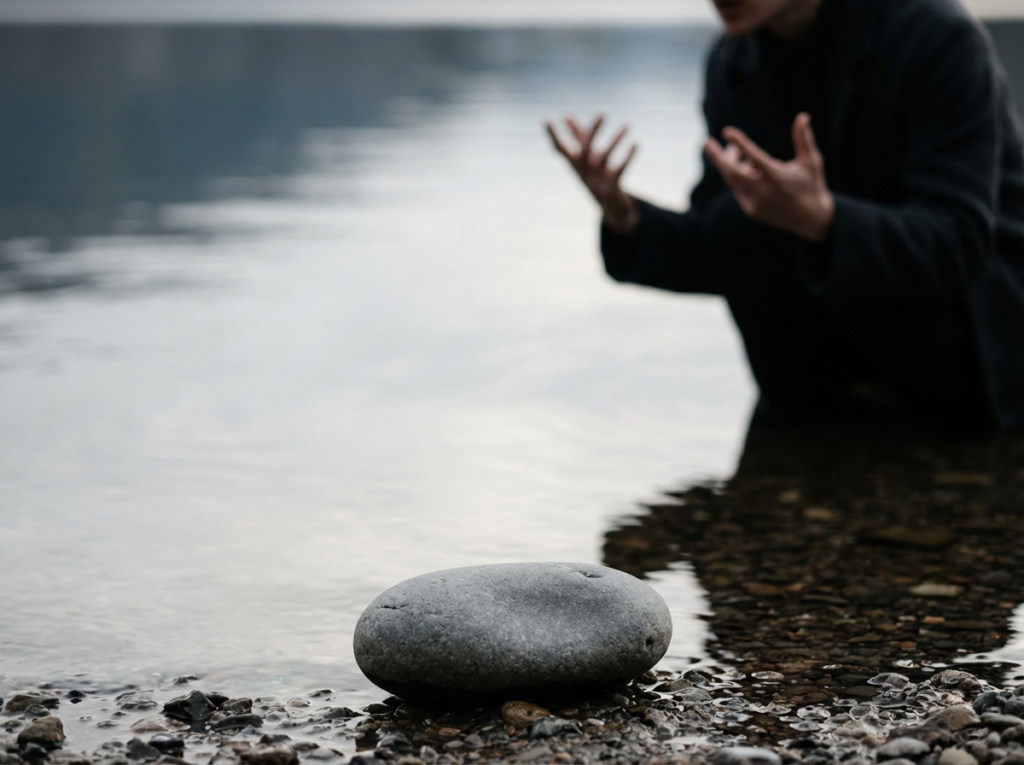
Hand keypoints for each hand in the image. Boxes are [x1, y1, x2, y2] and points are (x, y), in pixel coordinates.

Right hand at [546, 114, 638, 234]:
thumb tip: (565, 116)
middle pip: (584, 150)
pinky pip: (619, 170)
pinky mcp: (610, 189)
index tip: (546, 119)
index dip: (552, 136)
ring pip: (604, 158)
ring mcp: (595, 182)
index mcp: (575, 165)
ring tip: (628, 125)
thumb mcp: (586, 158)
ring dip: (616, 140)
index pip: (559, 149)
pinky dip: (628, 156)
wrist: (611, 207)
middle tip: (602, 113)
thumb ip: (577, 136)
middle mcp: (582, 173)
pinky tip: (636, 143)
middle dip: (593, 131)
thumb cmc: (596, 176)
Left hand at [704, 113, 834, 242]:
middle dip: (717, 157)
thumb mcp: (812, 162)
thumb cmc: (812, 185)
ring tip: (731, 150)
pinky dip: (736, 177)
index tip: (727, 131)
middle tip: (706, 142)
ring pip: (733, 180)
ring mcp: (755, 202)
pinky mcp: (751, 210)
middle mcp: (763, 190)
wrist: (811, 219)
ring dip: (728, 164)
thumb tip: (803, 116)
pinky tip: (742, 166)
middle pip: (732, 172)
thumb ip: (804, 139)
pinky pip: (737, 190)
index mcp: (777, 176)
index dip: (740, 142)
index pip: (753, 156)